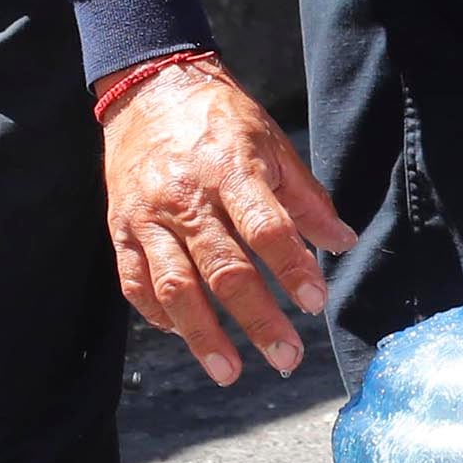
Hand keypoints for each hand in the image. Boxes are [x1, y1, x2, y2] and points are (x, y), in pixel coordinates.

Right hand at [101, 59, 354, 386]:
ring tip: (230, 372)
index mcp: (230, 169)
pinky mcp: (120, 229)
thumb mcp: (271, 142)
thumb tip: (343, 241)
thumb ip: (305, 198)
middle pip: (223, 268)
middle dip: (257, 320)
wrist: (149, 90)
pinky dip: (160, 316)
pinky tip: (184, 335)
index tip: (315, 303)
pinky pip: (136, 283)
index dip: (292, 269)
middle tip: (287, 357)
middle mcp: (186, 197)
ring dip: (203, 336)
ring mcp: (148, 216)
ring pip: (174, 286)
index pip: (266, 228)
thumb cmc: (219, 119)